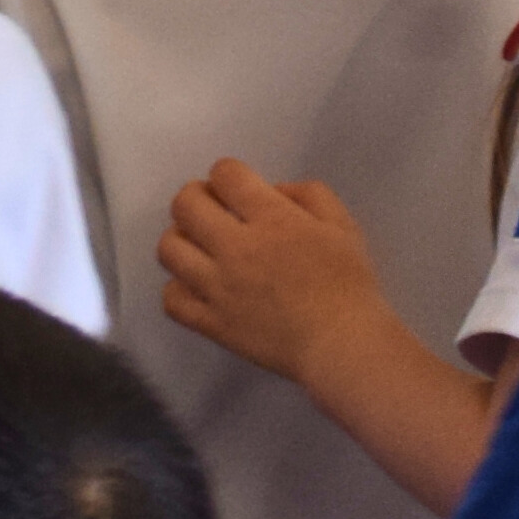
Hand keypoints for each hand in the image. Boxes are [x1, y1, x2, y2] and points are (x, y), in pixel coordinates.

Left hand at [160, 160, 391, 383]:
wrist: (341, 344)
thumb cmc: (348, 283)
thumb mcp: (342, 224)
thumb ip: (308, 194)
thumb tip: (272, 191)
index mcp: (270, 219)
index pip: (224, 174)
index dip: (228, 173)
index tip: (237, 187)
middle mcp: (235, 248)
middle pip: (185, 205)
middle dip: (195, 196)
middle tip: (212, 208)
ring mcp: (218, 288)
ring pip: (169, 249)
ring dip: (180, 238)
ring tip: (200, 246)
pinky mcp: (212, 323)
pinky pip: (172, 300)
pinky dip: (178, 288)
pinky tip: (198, 286)